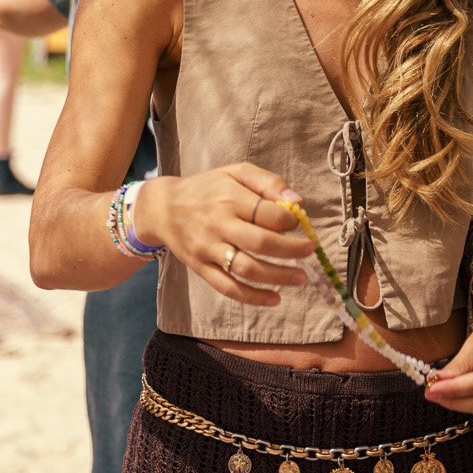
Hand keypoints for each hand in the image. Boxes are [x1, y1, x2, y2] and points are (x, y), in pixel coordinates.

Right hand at [140, 163, 314, 306]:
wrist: (163, 208)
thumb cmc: (208, 188)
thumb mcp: (236, 172)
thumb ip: (268, 182)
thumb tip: (297, 200)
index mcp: (229, 197)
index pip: (267, 213)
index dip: (290, 221)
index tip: (298, 223)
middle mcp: (218, 224)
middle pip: (261, 243)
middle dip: (291, 250)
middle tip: (309, 251)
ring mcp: (208, 249)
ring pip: (247, 269)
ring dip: (278, 277)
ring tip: (301, 277)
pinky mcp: (201, 269)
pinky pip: (228, 288)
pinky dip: (253, 297)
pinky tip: (275, 299)